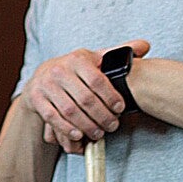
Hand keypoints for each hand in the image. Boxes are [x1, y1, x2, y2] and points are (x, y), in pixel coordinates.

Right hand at [22, 42, 149, 153]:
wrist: (42, 76)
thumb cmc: (75, 70)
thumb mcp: (95, 59)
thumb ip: (119, 53)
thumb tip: (145, 46)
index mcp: (78, 58)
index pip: (98, 80)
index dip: (111, 97)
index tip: (120, 109)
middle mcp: (60, 70)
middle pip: (85, 99)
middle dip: (102, 116)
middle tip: (112, 126)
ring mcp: (46, 85)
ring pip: (70, 111)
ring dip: (87, 126)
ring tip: (99, 133)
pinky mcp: (36, 99)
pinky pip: (53, 118)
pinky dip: (67, 129)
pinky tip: (79, 135)